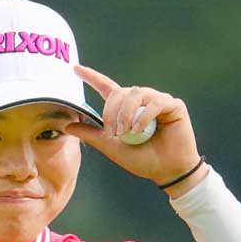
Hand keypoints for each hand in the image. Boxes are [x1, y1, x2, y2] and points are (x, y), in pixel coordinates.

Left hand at [63, 64, 207, 193]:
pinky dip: (144, 116)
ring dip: (126, 114)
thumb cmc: (142, 160)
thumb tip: (66, 126)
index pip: (107, 87)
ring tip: (126, 133)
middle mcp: (141, 101)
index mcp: (126, 109)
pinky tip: (139, 130)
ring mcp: (158, 101)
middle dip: (111, 111)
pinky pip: (155, 102)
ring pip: (136, 94)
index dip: (92, 77)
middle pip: (119, 92)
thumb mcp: (111, 147)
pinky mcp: (173, 105)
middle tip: (112, 133)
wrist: (167, 172)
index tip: (76, 69)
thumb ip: (92, 135)